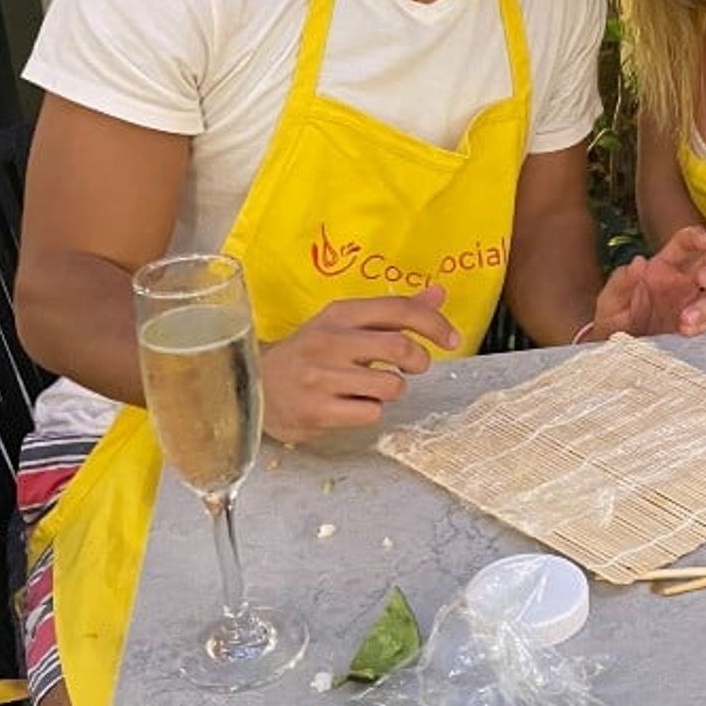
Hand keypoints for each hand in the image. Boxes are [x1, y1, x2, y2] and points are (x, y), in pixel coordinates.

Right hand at [259, 286, 459, 442]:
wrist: (253, 385)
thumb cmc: (310, 353)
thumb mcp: (346, 324)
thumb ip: (394, 312)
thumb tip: (439, 293)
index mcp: (340, 314)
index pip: (399, 309)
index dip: (434, 323)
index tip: (452, 339)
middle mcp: (330, 340)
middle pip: (401, 347)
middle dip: (419, 361)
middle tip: (413, 368)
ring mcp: (321, 376)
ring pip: (391, 385)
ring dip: (392, 390)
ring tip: (371, 388)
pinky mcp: (317, 410)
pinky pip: (371, 413)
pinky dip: (370, 412)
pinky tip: (351, 405)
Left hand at [590, 226, 705, 338]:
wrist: (616, 353)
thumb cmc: (614, 321)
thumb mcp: (609, 301)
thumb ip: (621, 281)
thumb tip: (639, 262)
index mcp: (664, 266)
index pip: (685, 243)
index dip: (696, 236)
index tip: (702, 241)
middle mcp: (685, 282)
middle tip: (705, 281)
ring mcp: (696, 304)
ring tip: (686, 322)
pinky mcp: (701, 328)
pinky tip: (690, 332)